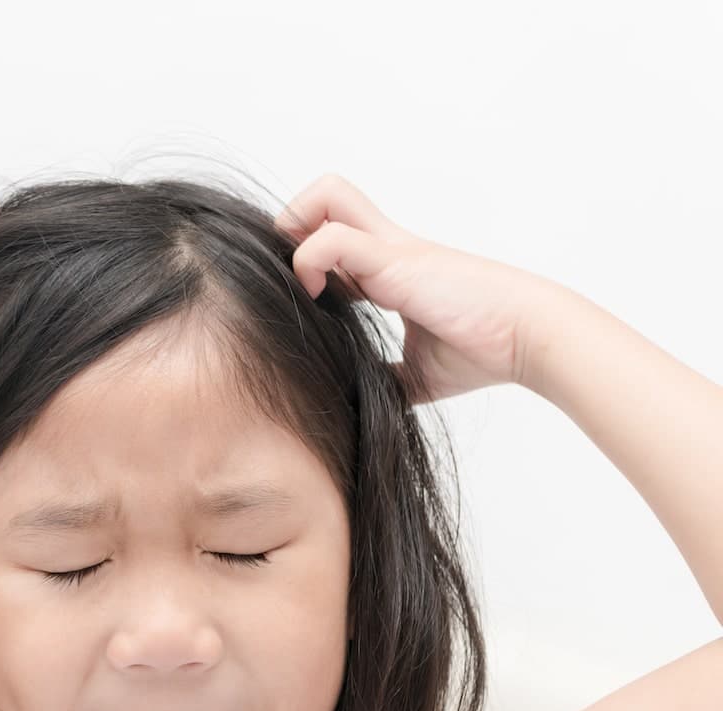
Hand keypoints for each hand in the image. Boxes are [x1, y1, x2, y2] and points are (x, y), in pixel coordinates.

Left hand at [274, 173, 562, 404]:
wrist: (529, 340)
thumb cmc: (484, 352)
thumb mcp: (416, 374)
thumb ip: (384, 379)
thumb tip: (356, 406)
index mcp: (390, 268)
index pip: (334, 231)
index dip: (307, 256)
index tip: (307, 301)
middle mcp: (386, 248)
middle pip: (326, 194)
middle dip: (291, 225)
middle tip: (297, 279)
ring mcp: (390, 248)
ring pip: (324, 196)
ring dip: (295, 238)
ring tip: (307, 290)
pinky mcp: (395, 260)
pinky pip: (332, 239)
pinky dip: (309, 264)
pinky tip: (321, 301)